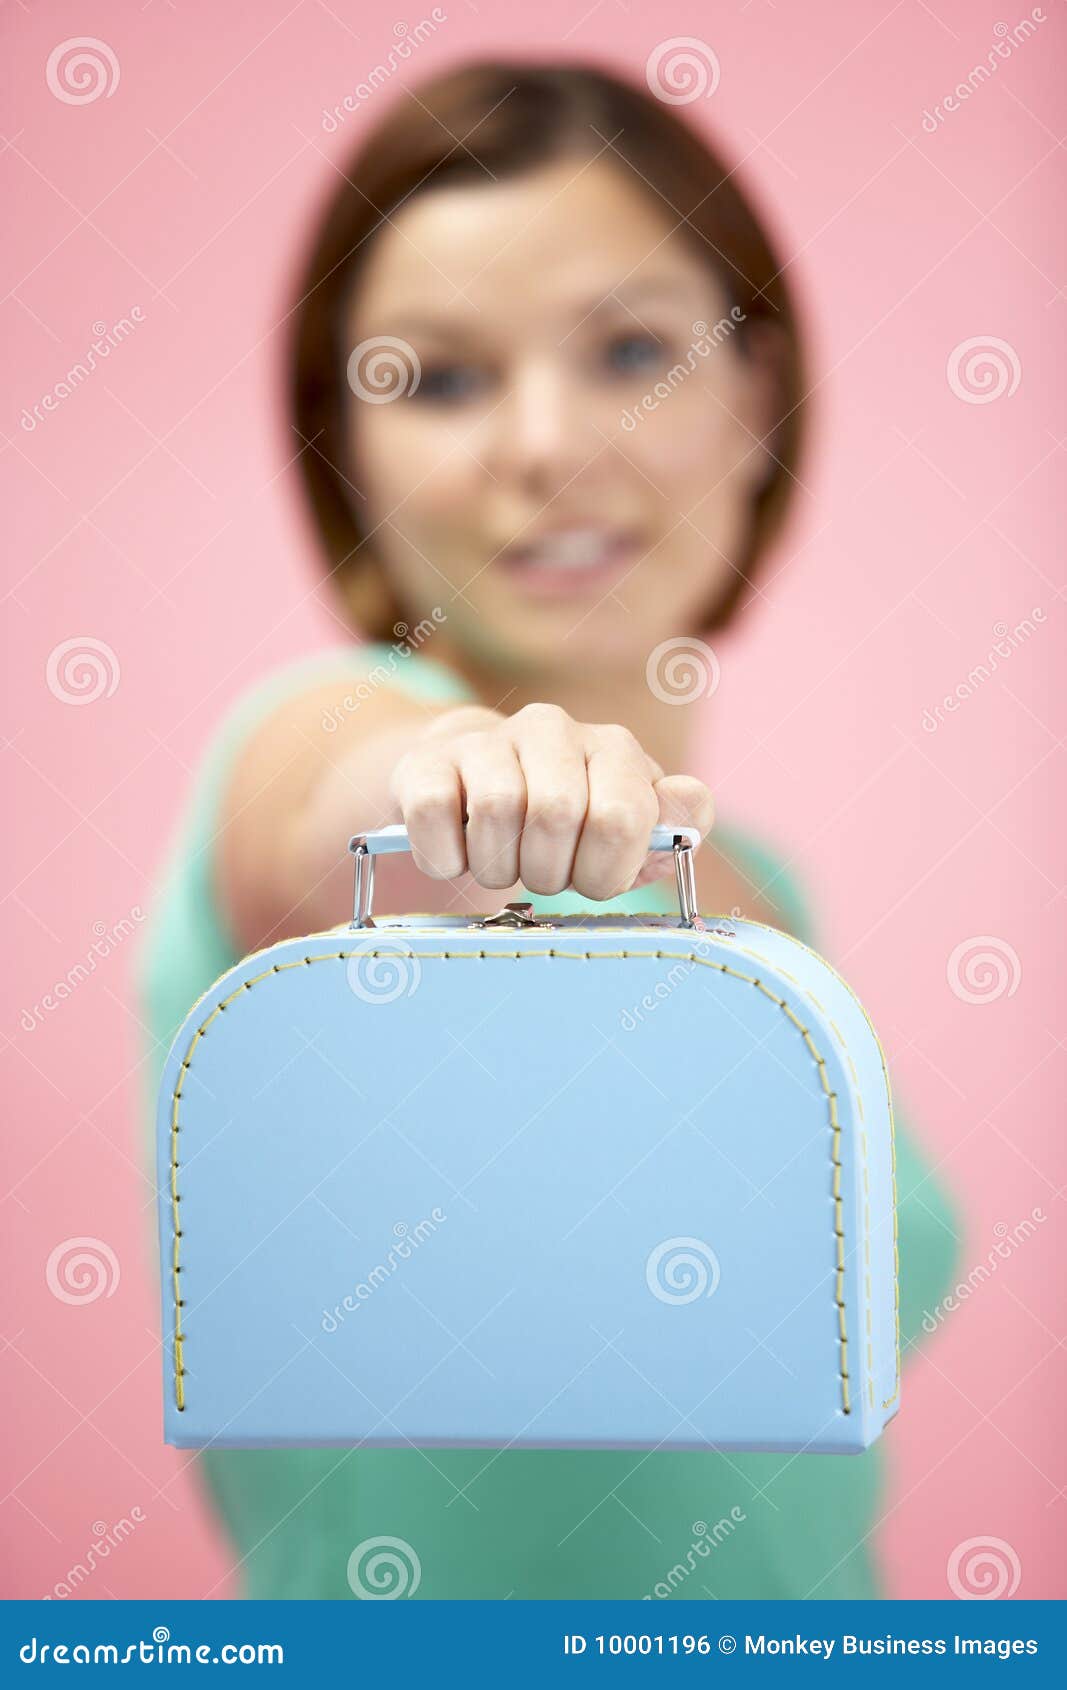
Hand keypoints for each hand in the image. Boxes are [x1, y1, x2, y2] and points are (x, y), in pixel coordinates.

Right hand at [388, 701, 713, 899]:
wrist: (471, 780)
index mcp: (613, 749)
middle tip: (542, 875)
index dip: (605, 870)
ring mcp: (487, 740)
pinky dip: (445, 856)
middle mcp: (553, 729)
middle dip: (550, 871)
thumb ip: (675, 822)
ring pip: (496, 810)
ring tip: (501, 864)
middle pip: (557, 814)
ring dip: (497, 866)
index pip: (621, 816)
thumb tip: (689, 806)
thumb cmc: (566, 821)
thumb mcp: (629, 828)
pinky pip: (433, 813)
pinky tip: (456, 853)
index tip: (591, 878)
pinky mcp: (426, 761)